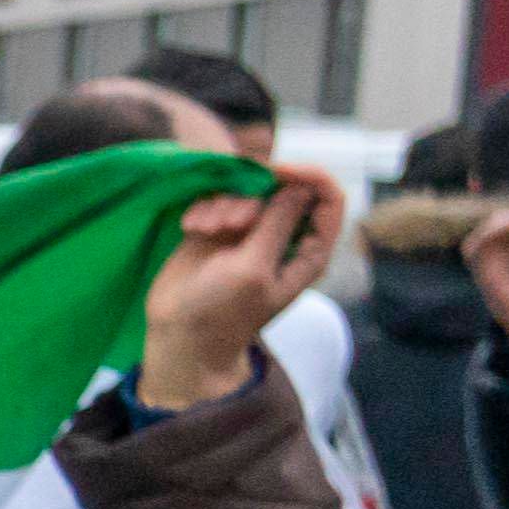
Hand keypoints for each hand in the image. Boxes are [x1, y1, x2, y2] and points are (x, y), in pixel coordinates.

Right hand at [130, 173, 341, 414]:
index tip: (274, 174)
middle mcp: (284, 236)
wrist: (179, 334)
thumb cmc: (223, 311)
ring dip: (223, 204)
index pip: (328, 198)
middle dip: (253, 196)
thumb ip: (278, 224)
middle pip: (284, 188)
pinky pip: (218, 197)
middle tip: (229, 223)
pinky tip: (191, 227)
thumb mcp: (253, 270)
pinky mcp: (218, 228)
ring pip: (248, 190)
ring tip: (204, 229)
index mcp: (309, 250)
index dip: (308, 177)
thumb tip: (300, 186)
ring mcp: (251, 231)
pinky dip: (205, 206)